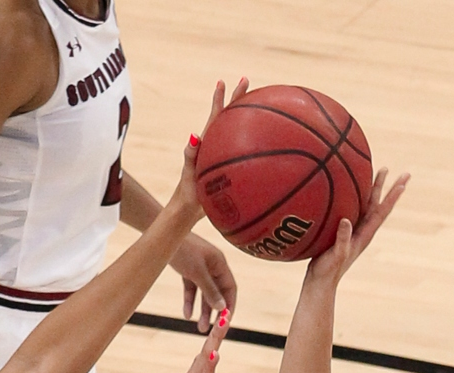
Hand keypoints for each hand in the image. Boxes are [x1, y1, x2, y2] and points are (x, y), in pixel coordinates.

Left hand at [169, 77, 250, 223]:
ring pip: (238, 132)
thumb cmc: (187, 193)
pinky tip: (266, 146)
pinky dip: (253, 144)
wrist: (188, 211)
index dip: (219, 99)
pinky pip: (243, 151)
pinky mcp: (228, 168)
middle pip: (230, 117)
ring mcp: (223, 156)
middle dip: (238, 98)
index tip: (223, 81)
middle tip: (246, 80)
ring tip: (259, 104)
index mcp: (207, 143)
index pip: (216, 116)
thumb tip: (194, 136)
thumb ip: (190, 155)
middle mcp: (216, 145)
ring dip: (247, 118)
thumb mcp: (189, 173)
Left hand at [170, 233, 236, 333]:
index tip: (226, 321)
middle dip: (214, 312)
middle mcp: (213, 266)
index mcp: (220, 264)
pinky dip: (190, 301)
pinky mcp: (189, 269)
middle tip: (212, 330)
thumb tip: (222, 308)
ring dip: (203, 310)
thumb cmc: (183, 250)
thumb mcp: (197, 273)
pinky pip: (192, 289)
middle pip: (217, 293)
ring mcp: (201, 268)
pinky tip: (187, 315)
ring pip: (204, 293)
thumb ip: (210, 290)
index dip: (229, 305)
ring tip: (200, 328)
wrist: (163, 235)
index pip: (230, 289)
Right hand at [308, 168, 409, 285]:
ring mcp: (353, 231)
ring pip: (366, 205)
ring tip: (378, 174)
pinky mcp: (342, 232)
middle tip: (399, 172)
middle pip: (378, 205)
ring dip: (373, 190)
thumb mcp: (336, 255)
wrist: (320, 282)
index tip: (403, 183)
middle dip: (388, 188)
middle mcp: (362, 231)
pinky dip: (354, 197)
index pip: (381, 212)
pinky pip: (352, 210)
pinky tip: (349, 190)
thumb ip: (342, 239)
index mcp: (364, 235)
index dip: (392, 198)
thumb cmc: (329, 271)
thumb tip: (346, 220)